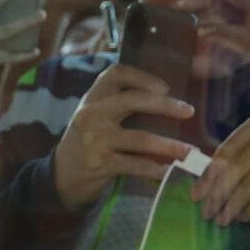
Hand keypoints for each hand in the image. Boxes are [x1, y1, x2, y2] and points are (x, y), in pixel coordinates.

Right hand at [53, 63, 194, 208]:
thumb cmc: (86, 143)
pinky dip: (155, 170)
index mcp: (92, 98)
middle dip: (166, 106)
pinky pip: (135, 165)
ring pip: (141, 139)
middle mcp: (92, 114)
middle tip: (188, 111)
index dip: (143, 77)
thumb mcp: (94, 117)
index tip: (165, 87)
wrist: (60, 176)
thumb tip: (167, 103)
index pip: (116, 74)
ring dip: (169, 146)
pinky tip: (168, 172)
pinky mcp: (100, 163)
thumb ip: (117, 106)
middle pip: (134, 100)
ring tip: (189, 151)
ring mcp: (95, 139)